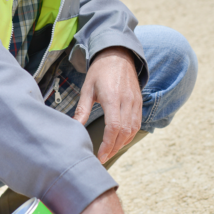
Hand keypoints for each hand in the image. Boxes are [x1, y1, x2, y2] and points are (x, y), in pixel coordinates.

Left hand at [73, 46, 141, 163]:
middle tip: (103, 158)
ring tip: (110, 152)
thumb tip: (75, 128)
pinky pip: (137, 124)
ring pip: (132, 130)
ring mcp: (135, 103)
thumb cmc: (100, 71)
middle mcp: (126, 101)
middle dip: (113, 148)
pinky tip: (120, 142)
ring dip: (122, 144)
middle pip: (124, 132)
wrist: (118, 55)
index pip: (113, 127)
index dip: (107, 144)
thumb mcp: (87, 88)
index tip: (100, 155)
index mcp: (112, 97)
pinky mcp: (139, 103)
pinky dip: (129, 136)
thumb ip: (82, 110)